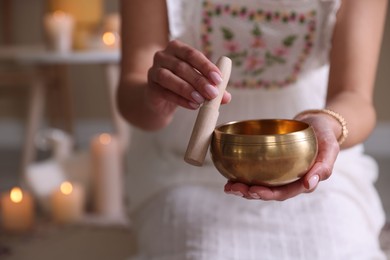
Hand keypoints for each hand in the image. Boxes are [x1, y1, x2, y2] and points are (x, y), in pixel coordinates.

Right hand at [146, 40, 230, 112]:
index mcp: (176, 48)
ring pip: (170, 78)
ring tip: (201, 100)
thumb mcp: (198, 83)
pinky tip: (192, 105)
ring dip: (188, 89)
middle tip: (212, 93)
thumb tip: (226, 97)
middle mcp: (162, 56)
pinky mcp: (150, 87)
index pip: (192, 54)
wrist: (159, 99)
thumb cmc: (181, 84)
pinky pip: (165, 93)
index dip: (206, 66)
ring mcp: (154, 71)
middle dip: (199, 80)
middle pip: (182, 67)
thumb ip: (211, 86)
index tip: (218, 79)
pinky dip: (180, 100)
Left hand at [224, 113, 339, 200]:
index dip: (267, 194)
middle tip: (233, 189)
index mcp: (303, 182)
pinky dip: (243, 175)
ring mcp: (280, 173)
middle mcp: (289, 181)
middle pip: (268, 192)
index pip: (284, 193)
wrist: (317, 123)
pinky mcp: (272, 165)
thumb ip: (324, 166)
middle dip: (249, 193)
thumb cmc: (325, 135)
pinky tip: (230, 175)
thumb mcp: (331, 147)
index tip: (253, 190)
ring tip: (228, 186)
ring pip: (260, 185)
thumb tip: (310, 184)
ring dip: (243, 188)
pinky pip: (257, 173)